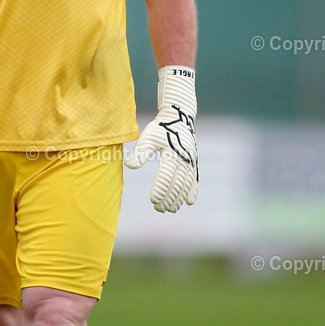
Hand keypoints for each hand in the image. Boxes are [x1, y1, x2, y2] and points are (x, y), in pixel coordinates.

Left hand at [125, 65, 197, 212]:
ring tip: (170, 209)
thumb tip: (130, 165)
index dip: (160, 189)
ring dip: (178, 198)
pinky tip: (189, 202)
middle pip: (177, 184)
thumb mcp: (147, 137)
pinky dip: (192, 190)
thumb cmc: (160, 128)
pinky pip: (194, 179)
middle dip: (168, 198)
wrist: (178, 117)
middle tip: (159, 209)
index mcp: (172, 153)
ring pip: (186, 184)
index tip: (153, 200)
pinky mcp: (194, 162)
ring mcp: (191, 161)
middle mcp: (184, 159)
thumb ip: (140, 152)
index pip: (166, 176)